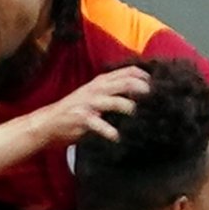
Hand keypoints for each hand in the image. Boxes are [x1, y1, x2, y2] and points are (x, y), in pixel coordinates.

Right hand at [33, 65, 149, 146]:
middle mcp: (97, 89)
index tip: (159, 86)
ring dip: (129, 108)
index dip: (146, 77)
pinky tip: (117, 137)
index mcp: (101, 82)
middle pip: (126, 83)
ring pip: (115, 101)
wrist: (49, 123)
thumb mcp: (94, 95)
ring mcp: (89, 103)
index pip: (128, 72)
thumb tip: (139, 94)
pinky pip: (99, 124)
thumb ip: (113, 92)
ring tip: (138, 117)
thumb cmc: (75, 110)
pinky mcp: (82, 118)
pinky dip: (110, 132)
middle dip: (143, 90)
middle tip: (156, 99)